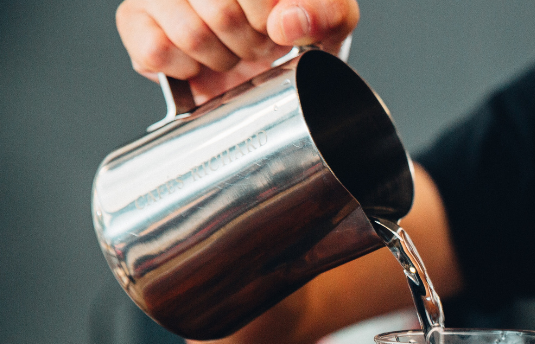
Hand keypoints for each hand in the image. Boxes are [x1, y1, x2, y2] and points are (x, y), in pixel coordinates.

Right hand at [116, 0, 358, 103]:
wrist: (269, 57)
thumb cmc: (297, 27)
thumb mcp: (330, 19)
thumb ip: (325, 13)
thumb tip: (288, 22)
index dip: (271, 22)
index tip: (277, 29)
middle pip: (220, 13)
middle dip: (249, 45)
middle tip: (256, 45)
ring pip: (191, 34)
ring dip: (221, 59)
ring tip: (230, 51)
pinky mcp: (135, 20)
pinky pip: (155, 52)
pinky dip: (186, 70)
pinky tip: (199, 61)